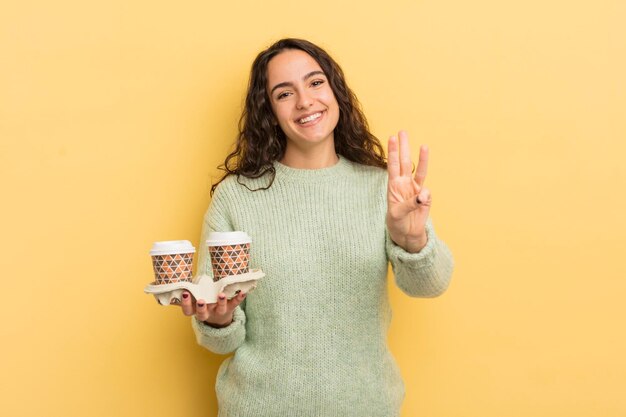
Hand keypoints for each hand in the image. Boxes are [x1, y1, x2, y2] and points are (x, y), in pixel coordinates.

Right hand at [180, 290, 245, 327]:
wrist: (219, 318)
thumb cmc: (203, 303)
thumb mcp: (194, 300)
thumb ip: (186, 292)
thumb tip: (175, 280)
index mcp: (195, 310)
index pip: (188, 310)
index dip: (186, 303)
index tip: (185, 293)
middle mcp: (207, 313)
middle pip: (202, 314)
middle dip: (201, 308)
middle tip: (201, 301)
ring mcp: (219, 311)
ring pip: (220, 309)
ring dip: (221, 302)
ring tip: (221, 294)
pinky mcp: (230, 308)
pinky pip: (235, 304)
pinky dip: (239, 298)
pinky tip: (243, 292)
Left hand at [386, 130, 431, 252]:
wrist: (406, 233)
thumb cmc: (397, 223)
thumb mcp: (397, 215)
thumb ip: (409, 204)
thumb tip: (423, 195)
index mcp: (393, 186)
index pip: (393, 166)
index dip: (393, 152)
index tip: (392, 138)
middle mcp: (404, 184)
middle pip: (405, 162)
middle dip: (404, 147)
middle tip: (402, 132)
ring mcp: (415, 189)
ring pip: (419, 171)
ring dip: (421, 158)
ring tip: (424, 145)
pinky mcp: (425, 198)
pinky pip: (427, 192)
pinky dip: (426, 195)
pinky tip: (422, 201)